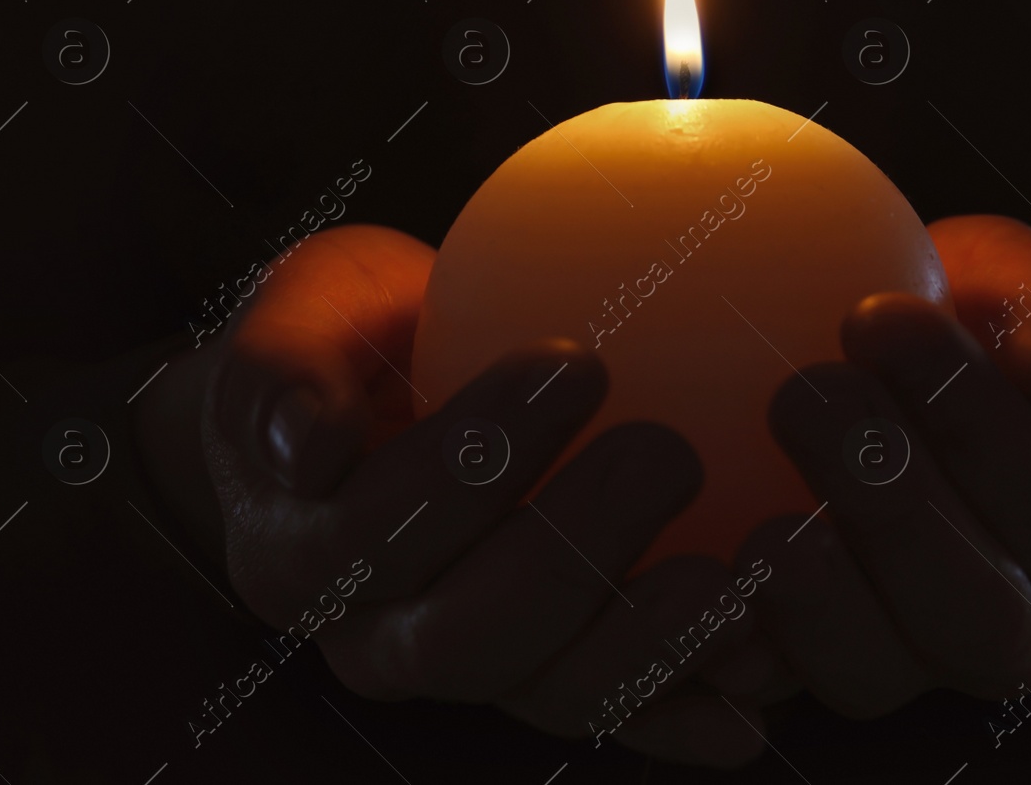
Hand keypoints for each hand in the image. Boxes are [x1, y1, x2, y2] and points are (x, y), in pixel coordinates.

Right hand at [135, 224, 768, 766]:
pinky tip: (752, 699)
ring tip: (728, 576)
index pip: (373, 536)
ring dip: (645, 645)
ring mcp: (476, 667)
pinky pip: (618, 712)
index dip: (468, 468)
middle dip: (572, 549)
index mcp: (300, 556)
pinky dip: (683, 713)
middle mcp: (380, 637)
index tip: (575, 363)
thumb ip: (279, 370)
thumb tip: (305, 441)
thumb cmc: (346, 338)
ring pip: (552, 692)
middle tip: (666, 451)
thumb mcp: (298, 316)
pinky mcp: (554, 677)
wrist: (384, 400)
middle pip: (467, 636)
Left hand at [738, 215, 1030, 716]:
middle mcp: (1020, 624)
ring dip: (811, 599)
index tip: (879, 318)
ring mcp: (910, 658)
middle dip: (890, 512)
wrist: (907, 375)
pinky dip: (725, 645)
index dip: (974, 424)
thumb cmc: (980, 322)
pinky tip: (686, 580)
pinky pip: (765, 682)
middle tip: (804, 396)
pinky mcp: (807, 665)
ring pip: (872, 673)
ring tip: (757, 522)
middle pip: (977, 618)